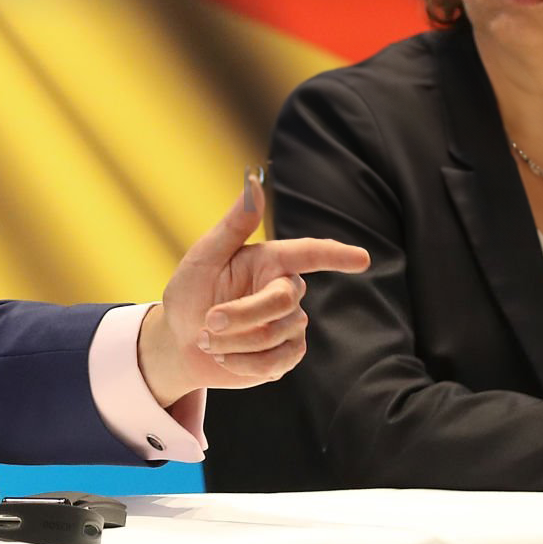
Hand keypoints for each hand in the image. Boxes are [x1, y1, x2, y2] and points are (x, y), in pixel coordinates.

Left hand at [136, 170, 368, 407]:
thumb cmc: (191, 290)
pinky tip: (223, 357)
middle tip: (208, 322)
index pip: (310, 254)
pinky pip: (274, 363)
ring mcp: (289, 324)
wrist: (180, 339)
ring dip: (232, 342)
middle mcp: (286, 289)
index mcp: (272, 259)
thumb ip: (235, 223)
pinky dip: (240, 363)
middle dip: (242, 314)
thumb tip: (254, 180)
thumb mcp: (205, 254)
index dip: (337, 256)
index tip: (362, 259)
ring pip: (274, 336)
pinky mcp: (285, 355)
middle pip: (283, 302)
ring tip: (207, 339)